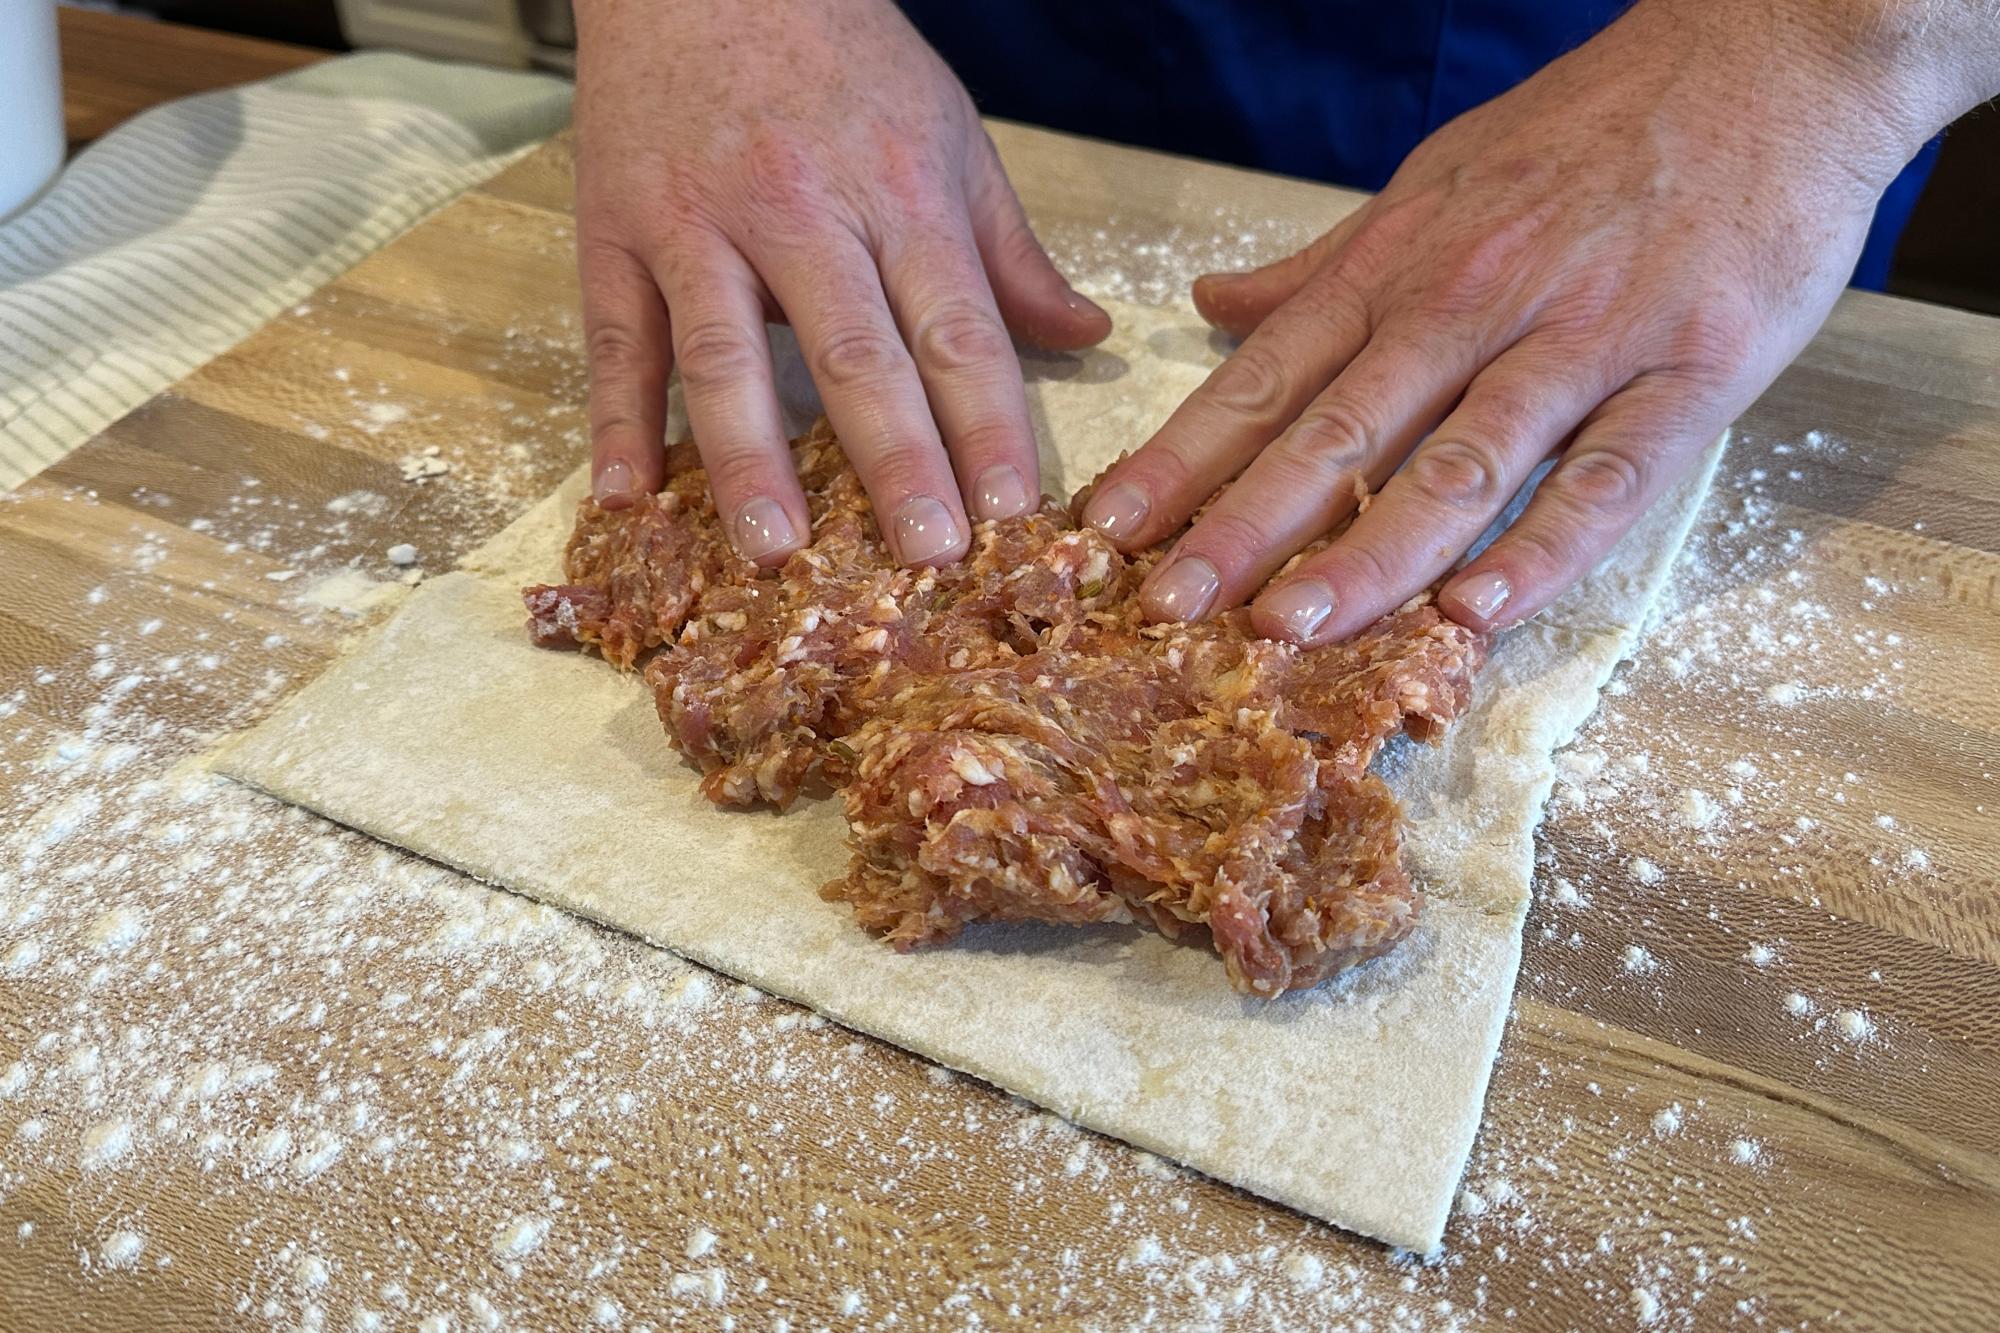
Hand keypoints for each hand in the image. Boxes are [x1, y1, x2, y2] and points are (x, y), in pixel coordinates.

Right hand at [573, 0, 1109, 565]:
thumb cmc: (841, 56)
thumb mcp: (949, 134)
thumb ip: (1010, 251)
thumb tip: (1091, 337)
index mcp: (901, 195)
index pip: (958, 332)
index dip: (988, 428)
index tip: (1013, 515)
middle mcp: (802, 215)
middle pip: (855, 356)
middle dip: (896, 462)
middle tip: (923, 558)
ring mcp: (699, 226)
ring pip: (727, 358)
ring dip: (752, 462)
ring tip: (776, 552)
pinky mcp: (614, 233)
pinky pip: (618, 341)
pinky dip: (617, 425)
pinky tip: (631, 502)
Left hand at [1081, 0, 1960, 642]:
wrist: (1772, 53)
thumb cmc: (1589, 130)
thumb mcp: (1433, 181)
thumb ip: (1326, 265)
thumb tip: (1211, 302)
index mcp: (1401, 265)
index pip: (1267, 378)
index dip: (1182, 458)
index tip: (1105, 532)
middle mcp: (1472, 303)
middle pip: (1337, 432)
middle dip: (1240, 527)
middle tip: (1161, 608)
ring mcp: (1580, 339)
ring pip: (1458, 464)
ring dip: (1367, 553)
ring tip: (1288, 631)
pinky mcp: (1689, 372)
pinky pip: (1606, 477)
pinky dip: (1543, 549)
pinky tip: (1477, 613)